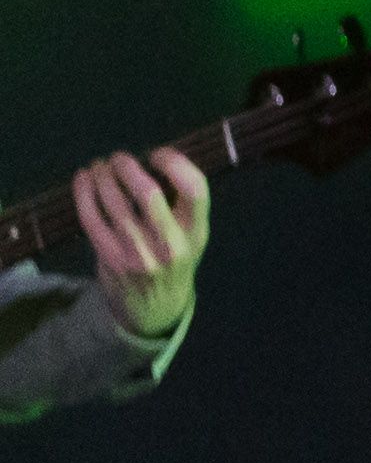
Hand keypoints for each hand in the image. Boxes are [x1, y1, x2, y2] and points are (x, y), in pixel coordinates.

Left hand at [75, 150, 207, 339]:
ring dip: (103, 177)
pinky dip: (84, 195)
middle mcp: (170, 244)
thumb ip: (182, 206)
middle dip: (129, 168)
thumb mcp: (193, 237)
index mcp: (196, 233)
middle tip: (119, 157)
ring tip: (100, 165)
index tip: (158, 154)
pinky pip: (92, 220)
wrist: (155, 309)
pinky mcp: (110, 258)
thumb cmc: (175, 261)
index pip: (194, 189)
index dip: (175, 163)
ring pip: (115, 204)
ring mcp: (138, 253)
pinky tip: (82, 180)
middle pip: (149, 194)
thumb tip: (154, 162)